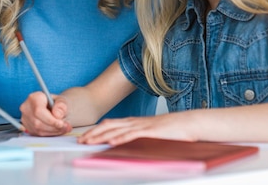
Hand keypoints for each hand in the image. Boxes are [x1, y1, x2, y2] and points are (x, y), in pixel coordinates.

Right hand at [20, 92, 71, 135]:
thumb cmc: (56, 103)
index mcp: (33, 98)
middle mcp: (26, 108)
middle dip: (54, 127)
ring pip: (38, 130)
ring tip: (64, 128)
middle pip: (38, 122)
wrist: (52, 108)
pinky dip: (50, 133)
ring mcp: (25, 119)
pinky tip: (58, 130)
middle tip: (66, 127)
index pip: (38, 111)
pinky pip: (38, 134)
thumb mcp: (61, 101)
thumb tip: (57, 115)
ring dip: (53, 131)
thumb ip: (61, 106)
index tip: (61, 123)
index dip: (50, 120)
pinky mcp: (27, 127)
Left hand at [78, 115, 193, 145]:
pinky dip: (120, 138)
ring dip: (101, 136)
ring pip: (116, 130)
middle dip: (92, 134)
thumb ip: (137, 137)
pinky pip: (132, 135)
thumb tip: (124, 145)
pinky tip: (111, 142)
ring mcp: (141, 126)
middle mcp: (134, 122)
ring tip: (89, 142)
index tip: (84, 137)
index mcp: (133, 122)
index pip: (109, 125)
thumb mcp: (149, 134)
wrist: (187, 123)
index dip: (95, 130)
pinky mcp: (150, 131)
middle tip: (80, 141)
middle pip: (108, 126)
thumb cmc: (170, 130)